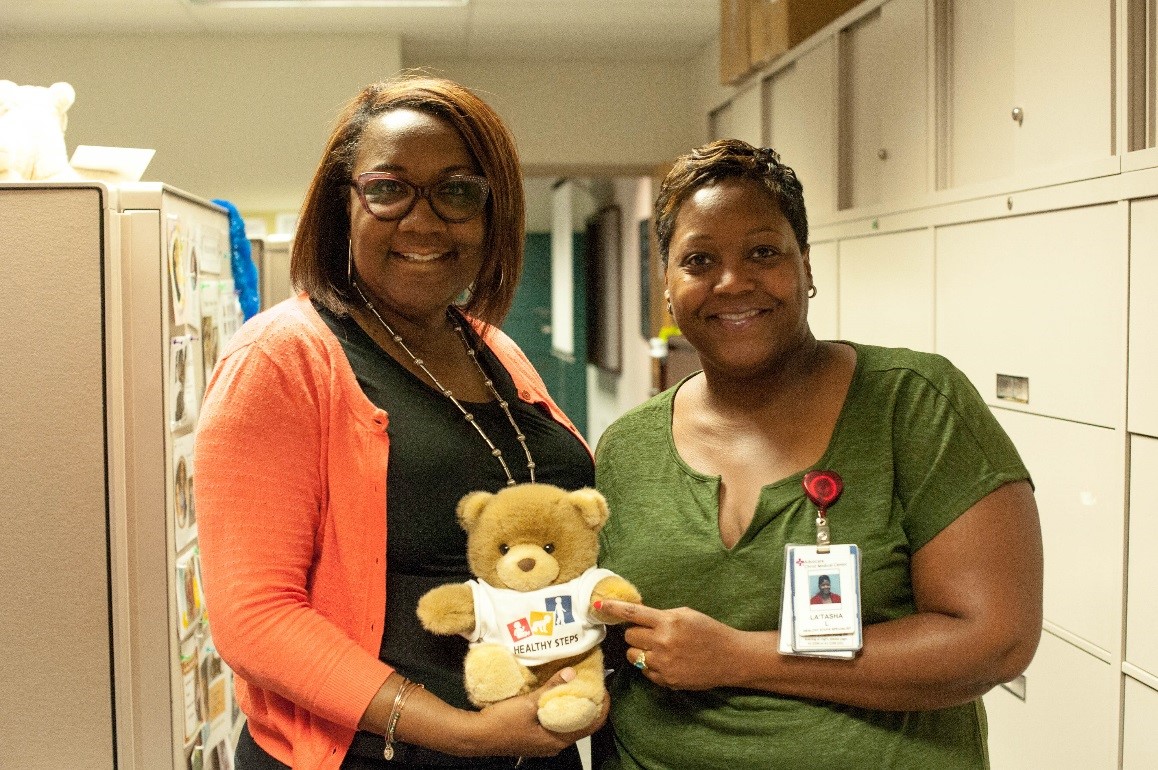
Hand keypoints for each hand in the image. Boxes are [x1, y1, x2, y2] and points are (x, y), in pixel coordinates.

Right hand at [471, 667, 609, 756]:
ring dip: (573, 706)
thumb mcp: (528, 703)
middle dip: (589, 705)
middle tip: (591, 683)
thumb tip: (572, 673)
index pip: (591, 726)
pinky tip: (556, 695)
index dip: (601, 708)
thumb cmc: (502, 723)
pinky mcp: (534, 738)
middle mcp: (554, 745)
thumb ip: (551, 688)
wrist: (476, 736)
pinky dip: (560, 710)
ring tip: (577, 685)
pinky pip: (555, 724)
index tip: (605, 690)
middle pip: (581, 725)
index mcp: (557, 740)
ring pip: (567, 724)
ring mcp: (543, 743)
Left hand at [594, 599, 740, 690]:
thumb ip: (661, 615)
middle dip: (635, 633)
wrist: (730, 657)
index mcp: (668, 621)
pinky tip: (668, 661)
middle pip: (629, 636)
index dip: (613, 609)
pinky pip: (645, 671)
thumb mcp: (686, 614)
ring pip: (634, 655)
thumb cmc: (709, 631)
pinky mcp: (666, 680)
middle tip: (649, 633)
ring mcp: (663, 663)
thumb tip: (637, 616)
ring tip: (659, 648)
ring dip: (640, 650)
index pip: (633, 613)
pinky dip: (651, 665)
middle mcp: (663, 642)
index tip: (598, 606)